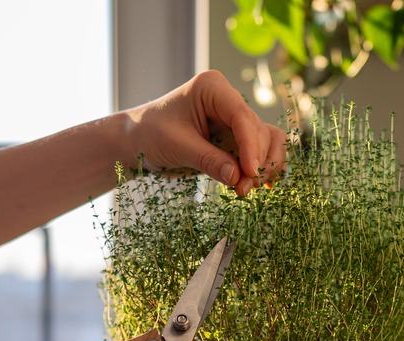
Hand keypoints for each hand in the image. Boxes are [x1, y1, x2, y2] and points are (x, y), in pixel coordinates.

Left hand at [121, 70, 286, 195]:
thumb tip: (238, 177)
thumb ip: (209, 160)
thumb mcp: (177, 146)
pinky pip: (261, 149)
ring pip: (267, 139)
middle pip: (258, 130)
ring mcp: (234, 119)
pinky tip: (263, 184)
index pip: (242, 116)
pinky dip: (263, 166)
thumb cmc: (149, 135)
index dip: (251, 146)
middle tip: (242, 189)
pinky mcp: (236, 137)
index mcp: (213, 88)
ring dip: (263, 165)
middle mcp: (229, 99)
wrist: (135, 141)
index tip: (250, 172)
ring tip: (247, 189)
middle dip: (255, 161)